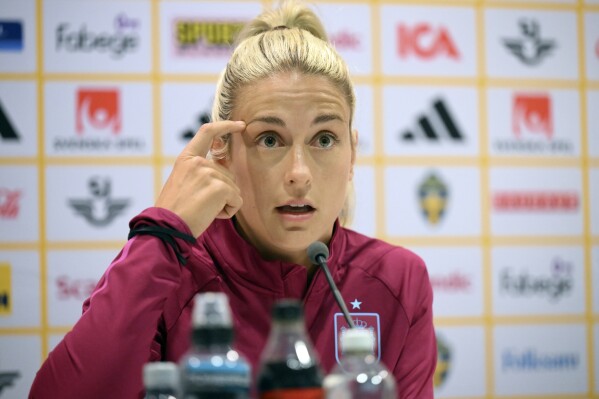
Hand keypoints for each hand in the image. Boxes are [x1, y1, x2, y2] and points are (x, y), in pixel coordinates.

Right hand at [156, 120, 245, 236]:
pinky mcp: (220, 187)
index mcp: (186, 158)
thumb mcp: (185, 182)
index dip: (226, 126)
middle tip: (199, 204)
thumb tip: (227, 162)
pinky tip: (211, 215)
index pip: (207, 132)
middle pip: (228, 174)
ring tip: (202, 210)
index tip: (240, 125)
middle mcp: (198, 162)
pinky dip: (229, 211)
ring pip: (234, 189)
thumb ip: (203, 170)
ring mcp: (209, 173)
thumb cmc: (175, 211)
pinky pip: (237, 200)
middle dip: (221, 192)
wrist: (166, 227)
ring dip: (223, 204)